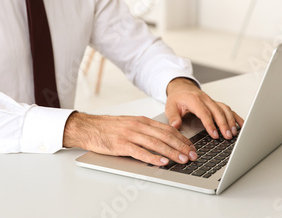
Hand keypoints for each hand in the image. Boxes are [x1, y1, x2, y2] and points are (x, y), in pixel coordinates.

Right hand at [63, 112, 197, 165]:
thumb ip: (144, 130)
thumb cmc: (107, 127)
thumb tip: (161, 139)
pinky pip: (141, 152)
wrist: (88, 127)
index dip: (182, 138)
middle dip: (182, 146)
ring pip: (156, 144)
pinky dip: (154, 157)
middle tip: (193, 155)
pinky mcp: (121, 145)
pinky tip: (163, 162)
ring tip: (183, 159)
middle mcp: (138, 126)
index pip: (167, 129)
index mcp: (141, 120)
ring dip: (172, 152)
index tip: (191, 146)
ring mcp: (130, 135)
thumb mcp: (129, 123)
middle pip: (165, 136)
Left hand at [165, 77, 243, 139]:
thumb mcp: (170, 106)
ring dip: (230, 121)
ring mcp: (212, 101)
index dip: (210, 124)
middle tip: (227, 136)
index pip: (204, 112)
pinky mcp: (216, 104)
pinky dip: (235, 117)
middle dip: (223, 124)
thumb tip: (175, 125)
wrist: (182, 87)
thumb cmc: (177, 97)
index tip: (214, 134)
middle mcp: (205, 99)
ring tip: (234, 133)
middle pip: (217, 111)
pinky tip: (241, 125)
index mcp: (194, 100)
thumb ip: (173, 116)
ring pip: (224, 110)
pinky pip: (228, 109)